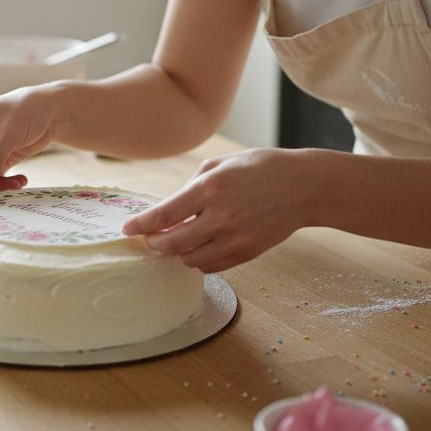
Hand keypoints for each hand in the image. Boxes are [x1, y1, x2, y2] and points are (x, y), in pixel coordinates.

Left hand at [123, 148, 318, 272]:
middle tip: (148, 239)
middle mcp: (221, 216)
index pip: (164, 215)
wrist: (303, 187)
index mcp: (210, 188)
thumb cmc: (260, 168)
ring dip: (177, 253)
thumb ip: (191, 186)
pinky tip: (199, 247)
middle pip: (172, 245)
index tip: (127, 229)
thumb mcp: (220, 164)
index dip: (141, 225)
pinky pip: (212, 267)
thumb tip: (168, 209)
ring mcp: (236, 238)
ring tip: (176, 241)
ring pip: (190, 260)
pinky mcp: (248, 253)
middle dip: (153, 244)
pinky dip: (199, 260)